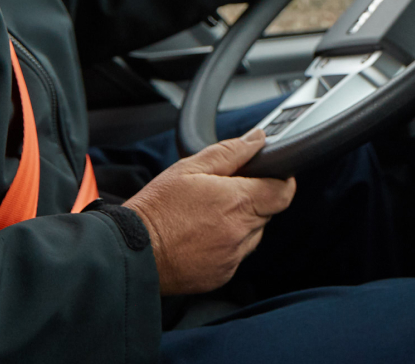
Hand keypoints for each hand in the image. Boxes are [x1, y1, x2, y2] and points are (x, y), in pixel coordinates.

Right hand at [123, 128, 296, 295]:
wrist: (130, 252)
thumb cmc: (156, 208)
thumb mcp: (190, 168)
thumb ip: (231, 151)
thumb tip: (257, 139)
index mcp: (238, 202)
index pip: (283, 191)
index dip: (281, 180)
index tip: (272, 175)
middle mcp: (240, 232)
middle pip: (268, 212)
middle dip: (254, 199)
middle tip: (224, 193)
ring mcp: (232, 256)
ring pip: (253, 234)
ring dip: (241, 223)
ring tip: (207, 216)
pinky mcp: (222, 275)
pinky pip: (236, 254)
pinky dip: (227, 244)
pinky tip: (201, 236)